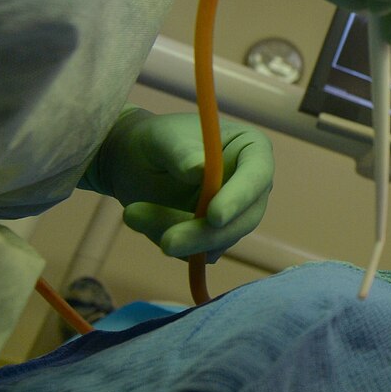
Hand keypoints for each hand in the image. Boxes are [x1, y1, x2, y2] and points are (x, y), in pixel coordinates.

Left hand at [82, 109, 274, 260]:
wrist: (133, 162)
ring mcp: (235, 216)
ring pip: (217, 242)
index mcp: (251, 149)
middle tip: (167, 242)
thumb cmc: (154, 139)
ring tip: (132, 214)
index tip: (213, 216)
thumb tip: (199, 169)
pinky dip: (170, 243)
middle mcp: (251, 186)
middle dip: (204, 234)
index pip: (258, 175)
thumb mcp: (162, 138)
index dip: (240, 197)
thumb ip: (180, 152)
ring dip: (176, 236)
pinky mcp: (215, 239)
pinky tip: (142, 219)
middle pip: (243, 220)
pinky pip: (198, 253)